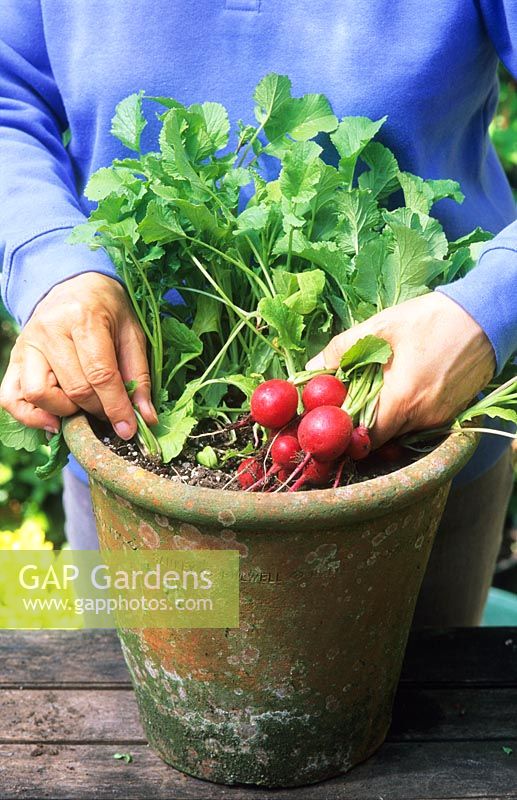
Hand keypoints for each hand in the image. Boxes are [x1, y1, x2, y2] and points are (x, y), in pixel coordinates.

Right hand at [0, 272, 156, 438]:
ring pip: (39, 394)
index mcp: (83, 318)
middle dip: (97, 411)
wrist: (74, 283)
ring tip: (83, 408)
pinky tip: (53, 421)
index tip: (128, 430)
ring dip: (65, 411)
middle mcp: (49, 330)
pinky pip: (10, 397)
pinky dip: (30, 416)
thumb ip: (138, 375)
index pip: (100, 374)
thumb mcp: (132, 333)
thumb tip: (146, 417)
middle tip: (110, 413)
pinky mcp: (14, 357)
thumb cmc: (107, 309)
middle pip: (74, 388)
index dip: (116, 408)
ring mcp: (27, 344)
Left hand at [306, 292, 494, 447]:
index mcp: (402, 400)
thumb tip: (310, 368)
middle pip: (381, 436)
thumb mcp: (381, 327)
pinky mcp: (450, 414)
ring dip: (383, 416)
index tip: (330, 420)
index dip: (344, 433)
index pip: (365, 438)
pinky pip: (417, 422)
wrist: (484, 316)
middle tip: (346, 402)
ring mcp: (438, 418)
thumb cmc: (430, 319)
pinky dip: (404, 412)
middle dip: (360, 424)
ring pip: (399, 430)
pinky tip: (398, 387)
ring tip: (374, 389)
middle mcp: (422, 418)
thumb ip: (342, 349)